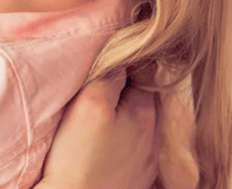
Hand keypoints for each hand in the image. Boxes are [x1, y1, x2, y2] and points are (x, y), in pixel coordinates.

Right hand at [37, 69, 158, 188]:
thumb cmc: (79, 158)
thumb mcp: (90, 103)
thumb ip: (108, 75)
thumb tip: (119, 57)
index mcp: (145, 112)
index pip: (142, 71)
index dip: (122, 59)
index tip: (102, 55)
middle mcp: (152, 136)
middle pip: (140, 96)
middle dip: (122, 85)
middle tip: (95, 79)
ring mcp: (143, 160)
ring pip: (134, 122)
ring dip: (119, 112)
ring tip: (95, 108)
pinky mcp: (131, 178)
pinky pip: (127, 146)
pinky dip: (116, 136)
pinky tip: (99, 139)